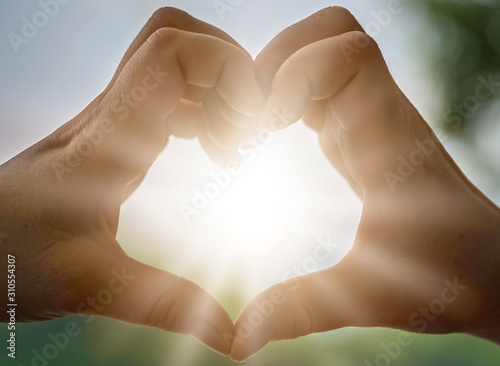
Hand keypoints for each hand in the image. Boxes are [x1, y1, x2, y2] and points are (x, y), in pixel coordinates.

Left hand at [0, 7, 263, 354]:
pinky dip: (203, 106)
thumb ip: (164, 305)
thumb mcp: (91, 284)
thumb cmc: (12, 259)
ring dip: (216, 90)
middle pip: (175, 36)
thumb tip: (230, 334)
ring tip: (232, 145)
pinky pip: (168, 92)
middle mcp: (110, 113)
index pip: (172, 51)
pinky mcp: (115, 131)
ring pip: (173, 59)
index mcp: (109, 137)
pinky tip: (210, 149)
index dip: (226, 69)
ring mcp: (112, 117)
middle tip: (245, 130)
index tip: (247, 127)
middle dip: (227, 70)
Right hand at [231, 7, 499, 360]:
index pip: (350, 54)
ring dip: (277, 71)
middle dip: (276, 59)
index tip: (264, 123)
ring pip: (324, 46)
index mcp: (388, 142)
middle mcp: (380, 114)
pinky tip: (267, 132)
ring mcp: (370, 114)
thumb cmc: (445, 277)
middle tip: (248, 115)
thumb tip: (239, 339)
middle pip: (331, 31)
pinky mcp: (359, 124)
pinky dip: (285, 90)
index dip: (294, 71)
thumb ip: (303, 309)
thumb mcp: (369, 296)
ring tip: (251, 122)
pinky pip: (319, 79)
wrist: (485, 263)